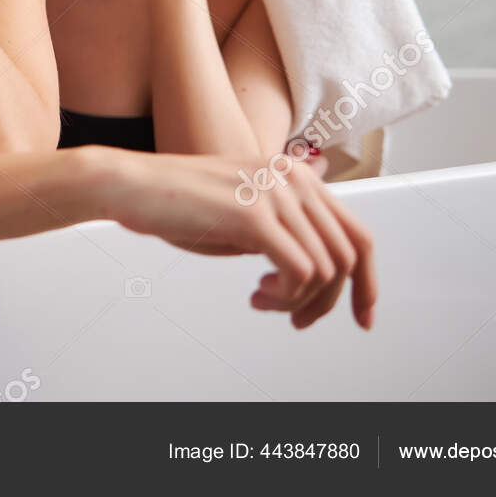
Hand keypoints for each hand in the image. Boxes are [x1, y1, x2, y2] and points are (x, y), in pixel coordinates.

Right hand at [97, 147, 375, 328]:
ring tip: (263, 301)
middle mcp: (294, 178)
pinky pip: (302, 272)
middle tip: (300, 321)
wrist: (130, 184)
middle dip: (334, 301)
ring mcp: (276, 194)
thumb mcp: (241, 213)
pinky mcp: (254, 215)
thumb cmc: (174, 202)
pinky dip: (287, 296)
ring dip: (298, 301)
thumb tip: (310, 271)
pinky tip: (257, 295)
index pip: (356, 232)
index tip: (361, 315)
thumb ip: (280, 231)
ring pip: (326, 268)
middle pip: (352, 253)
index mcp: (295, 174)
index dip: (366, 281)